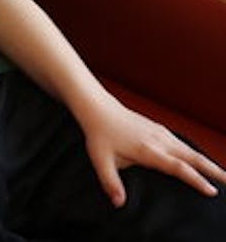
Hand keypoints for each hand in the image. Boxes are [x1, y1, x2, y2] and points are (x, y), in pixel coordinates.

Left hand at [78, 98, 225, 205]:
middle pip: (193, 157)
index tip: (211, 191)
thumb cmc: (99, 134)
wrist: (98, 108)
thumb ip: (110, 182)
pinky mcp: (160, 130)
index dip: (195, 179)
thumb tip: (118, 202)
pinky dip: (196, 154)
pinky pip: (183, 144)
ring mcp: (161, 133)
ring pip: (190, 150)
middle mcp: (159, 140)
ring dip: (207, 162)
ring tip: (222, 176)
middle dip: (213, 170)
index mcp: (148, 150)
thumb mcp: (100, 159)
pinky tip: (201, 162)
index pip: (178, 167)